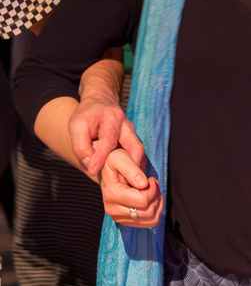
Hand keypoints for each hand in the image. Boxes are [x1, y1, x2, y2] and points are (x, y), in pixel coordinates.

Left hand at [69, 56, 126, 178]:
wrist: (100, 102)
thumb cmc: (87, 115)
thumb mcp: (76, 126)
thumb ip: (80, 145)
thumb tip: (90, 164)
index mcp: (111, 117)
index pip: (108, 140)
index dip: (101, 157)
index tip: (94, 171)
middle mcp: (126, 125)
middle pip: (135, 146)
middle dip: (133, 164)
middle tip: (127, 181)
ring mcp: (132, 132)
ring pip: (139, 151)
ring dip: (136, 167)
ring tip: (130, 182)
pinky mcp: (132, 139)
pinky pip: (136, 153)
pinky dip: (135, 165)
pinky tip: (129, 176)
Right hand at [99, 146, 161, 227]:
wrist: (107, 170)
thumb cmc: (115, 161)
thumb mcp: (122, 158)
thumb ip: (132, 170)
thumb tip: (143, 184)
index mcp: (112, 194)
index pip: (143, 200)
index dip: (153, 189)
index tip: (151, 179)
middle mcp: (112, 209)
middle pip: (148, 211)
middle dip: (157, 196)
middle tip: (153, 184)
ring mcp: (117, 217)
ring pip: (151, 219)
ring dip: (158, 204)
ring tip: (153, 191)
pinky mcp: (124, 220)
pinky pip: (148, 223)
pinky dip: (155, 211)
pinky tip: (151, 199)